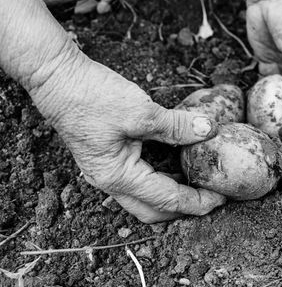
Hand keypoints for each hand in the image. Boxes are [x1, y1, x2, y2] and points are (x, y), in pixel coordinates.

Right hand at [32, 55, 224, 223]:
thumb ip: (177, 125)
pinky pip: (139, 180)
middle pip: (154, 210)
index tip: (222, 196)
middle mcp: (110, 181)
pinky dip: (162, 178)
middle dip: (185, 208)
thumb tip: (209, 129)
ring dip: (173, 195)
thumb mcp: (140, 111)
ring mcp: (107, 172)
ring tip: (200, 182)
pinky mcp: (108, 159)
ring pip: (146, 198)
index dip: (198, 201)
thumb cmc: (90, 95)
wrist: (55, 75)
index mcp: (118, 176)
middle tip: (212, 195)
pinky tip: (178, 165)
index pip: (167, 200)